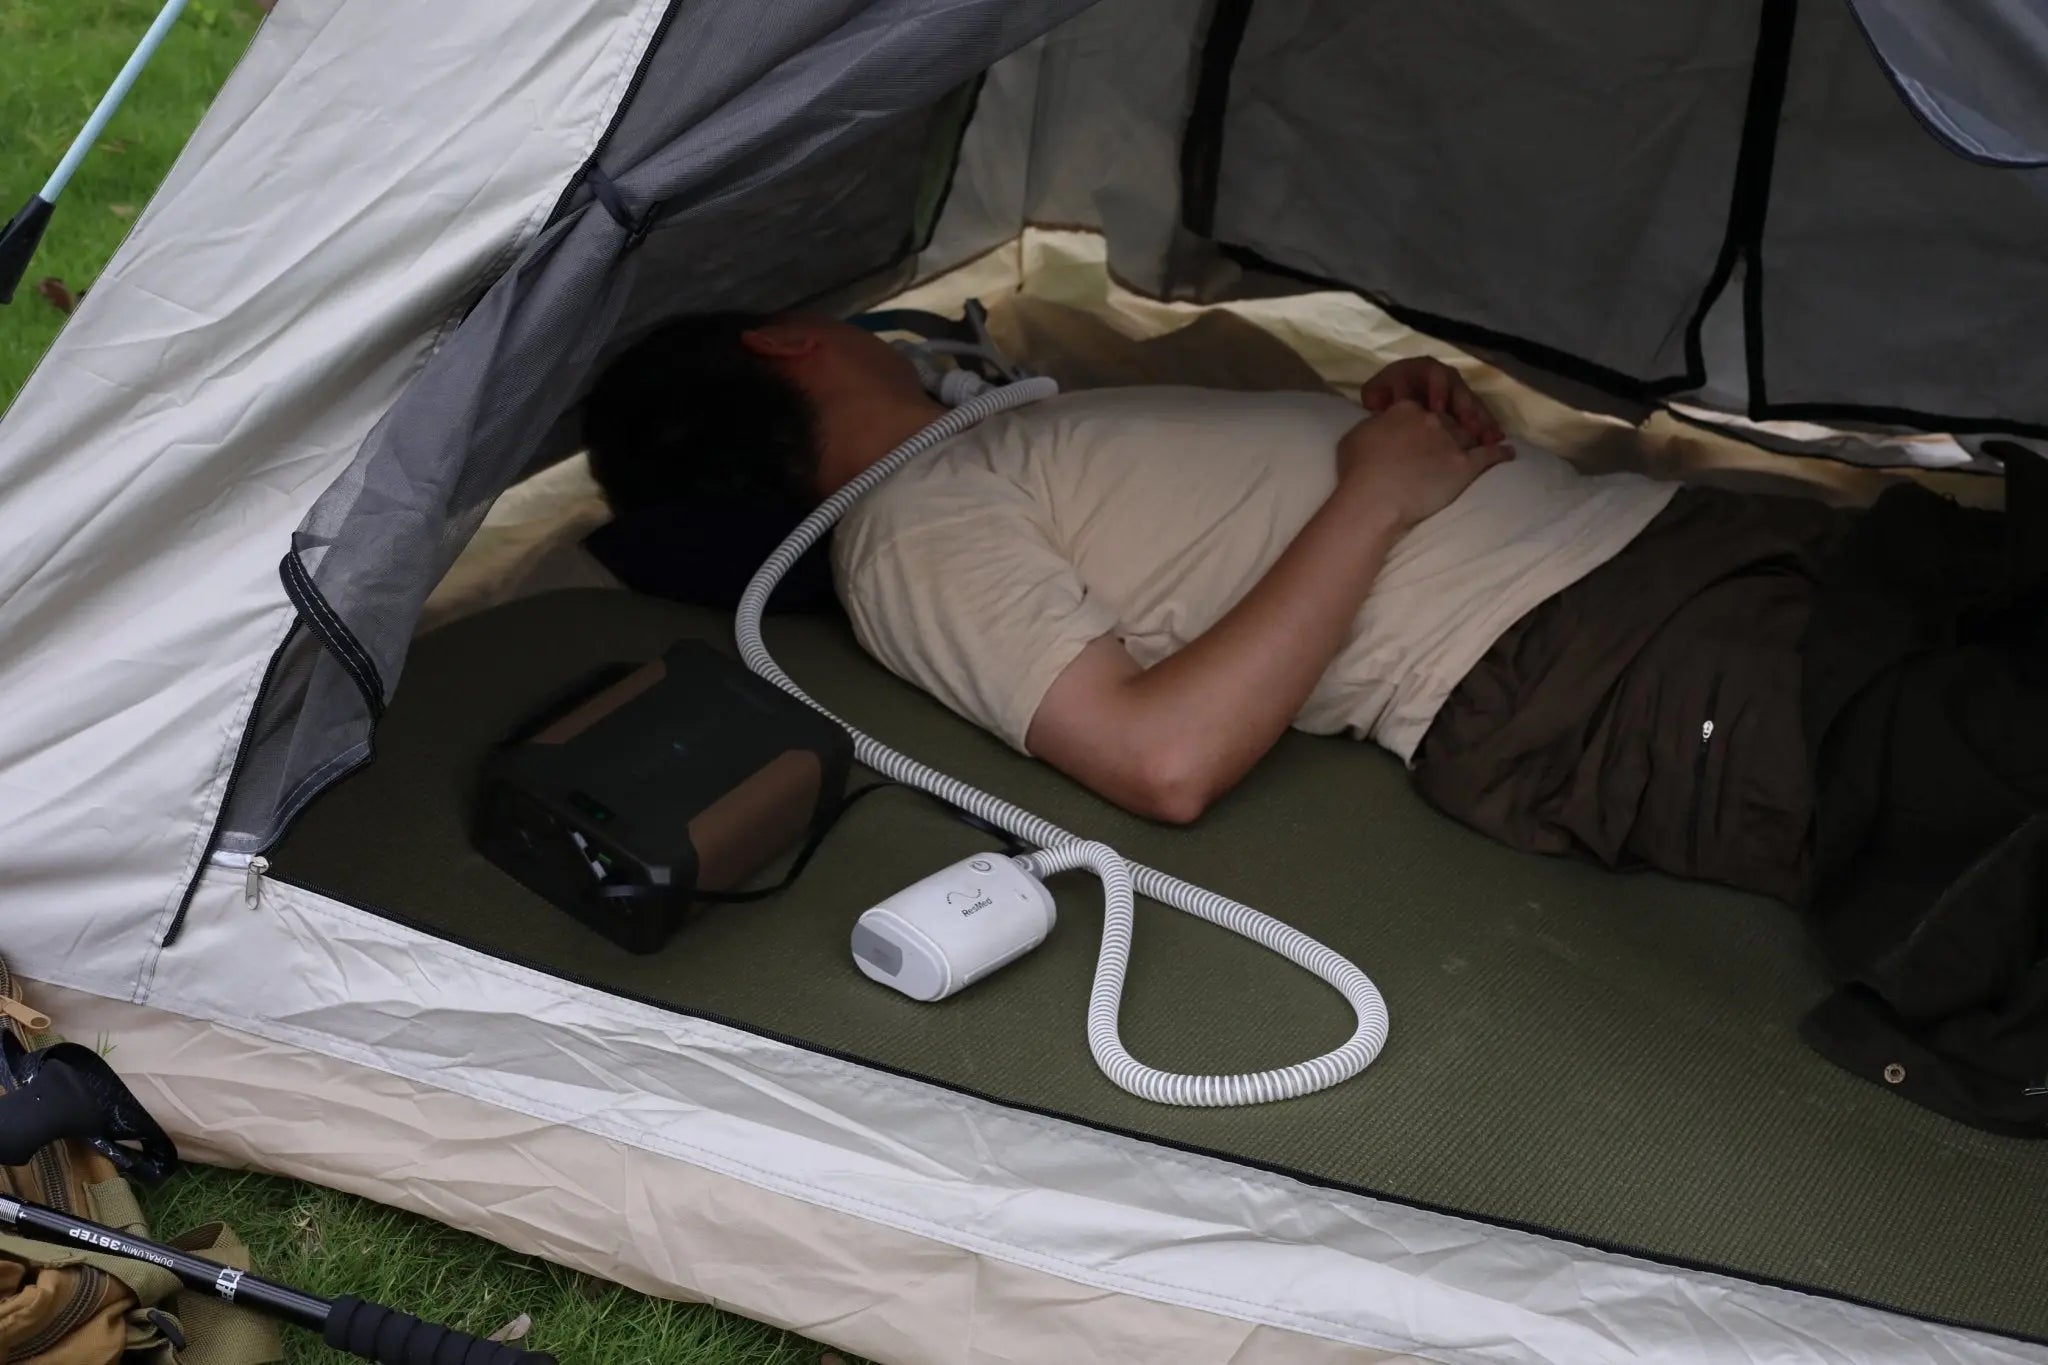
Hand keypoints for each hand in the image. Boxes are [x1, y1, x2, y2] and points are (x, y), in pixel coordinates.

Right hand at [1336, 400, 1513, 530]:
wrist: (1375, 498)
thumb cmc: (1358, 470)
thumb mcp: (1356, 436)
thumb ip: (1375, 425)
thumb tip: (1382, 423)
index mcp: (1405, 409)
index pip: (1419, 408)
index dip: (1418, 422)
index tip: (1415, 435)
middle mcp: (1432, 420)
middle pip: (1447, 420)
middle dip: (1448, 430)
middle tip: (1445, 444)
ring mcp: (1451, 441)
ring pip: (1468, 435)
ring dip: (1474, 439)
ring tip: (1482, 442)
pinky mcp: (1464, 465)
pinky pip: (1488, 455)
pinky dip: (1500, 453)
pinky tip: (1509, 452)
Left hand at [1361, 357, 1503, 445]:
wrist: (1388, 405)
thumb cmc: (1381, 397)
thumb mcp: (1375, 394)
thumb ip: (1379, 397)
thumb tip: (1383, 404)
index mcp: (1419, 370)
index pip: (1432, 375)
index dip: (1436, 390)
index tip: (1437, 409)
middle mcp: (1442, 378)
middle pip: (1459, 389)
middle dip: (1465, 407)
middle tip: (1469, 426)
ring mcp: (1455, 392)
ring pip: (1472, 403)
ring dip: (1480, 420)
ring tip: (1489, 437)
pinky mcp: (1464, 409)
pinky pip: (1479, 416)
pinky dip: (1487, 428)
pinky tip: (1497, 442)